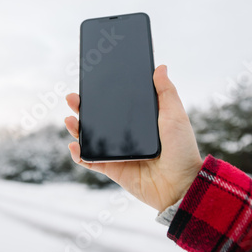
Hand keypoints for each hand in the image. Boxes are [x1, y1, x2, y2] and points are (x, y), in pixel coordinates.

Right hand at [65, 65, 202, 211]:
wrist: (181, 184)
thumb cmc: (182, 149)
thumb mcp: (175, 116)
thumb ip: (166, 92)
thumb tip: (160, 67)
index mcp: (138, 121)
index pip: (116, 104)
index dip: (101, 94)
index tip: (90, 82)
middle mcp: (125, 135)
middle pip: (98, 119)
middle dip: (82, 107)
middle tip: (73, 97)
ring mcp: (117, 151)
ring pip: (91, 137)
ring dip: (76, 128)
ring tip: (70, 119)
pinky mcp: (112, 168)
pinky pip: (90, 161)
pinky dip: (79, 154)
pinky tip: (74, 145)